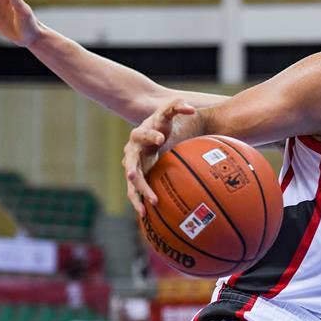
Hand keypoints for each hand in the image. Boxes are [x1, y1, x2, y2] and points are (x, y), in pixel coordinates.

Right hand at [122, 100, 195, 215]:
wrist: (158, 134)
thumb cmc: (164, 123)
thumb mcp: (169, 112)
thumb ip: (178, 106)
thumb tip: (190, 108)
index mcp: (139, 134)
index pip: (143, 134)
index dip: (150, 136)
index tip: (160, 139)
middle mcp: (132, 151)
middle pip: (130, 161)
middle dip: (133, 169)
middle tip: (134, 177)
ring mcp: (133, 166)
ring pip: (132, 181)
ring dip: (138, 192)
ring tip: (149, 203)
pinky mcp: (138, 177)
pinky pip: (136, 192)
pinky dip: (139, 202)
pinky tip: (146, 214)